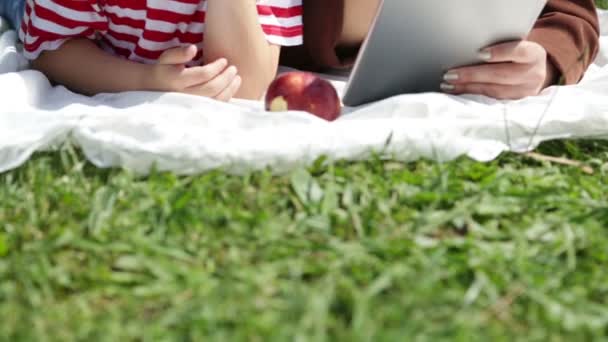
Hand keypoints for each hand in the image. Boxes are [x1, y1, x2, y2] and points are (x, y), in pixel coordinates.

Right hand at [148, 45, 241, 100]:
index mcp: (177, 81)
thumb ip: (178, 53)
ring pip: (215, 100)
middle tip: (233, 68)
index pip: (203, 74)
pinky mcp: (197, 112)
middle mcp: (184, 95)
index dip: (216, 67)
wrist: (154, 89)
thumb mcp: (166, 58)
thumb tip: (193, 49)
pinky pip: (215, 108)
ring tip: (237, 78)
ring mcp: (191, 106)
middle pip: (211, 88)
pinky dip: (226, 98)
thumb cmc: (164, 70)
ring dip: (230, 89)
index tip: (224, 60)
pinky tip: (231, 88)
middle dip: (226, 78)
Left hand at [440, 41, 557, 99]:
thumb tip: (471, 50)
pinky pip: (490, 100)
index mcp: (534, 55)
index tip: (480, 53)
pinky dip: (472, 94)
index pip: (518, 51)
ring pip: (493, 90)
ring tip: (449, 84)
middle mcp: (532, 74)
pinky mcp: (514, 103)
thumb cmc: (519, 55)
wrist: (536, 73)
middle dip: (472, 75)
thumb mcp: (517, 46)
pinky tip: (457, 91)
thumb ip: (501, 46)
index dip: (499, 53)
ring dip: (467, 88)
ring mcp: (524, 92)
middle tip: (450, 74)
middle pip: (501, 75)